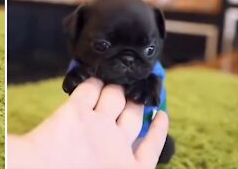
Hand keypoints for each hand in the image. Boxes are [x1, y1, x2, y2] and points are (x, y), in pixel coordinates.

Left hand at [8, 78, 168, 168]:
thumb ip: (117, 163)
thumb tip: (124, 155)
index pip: (152, 145)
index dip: (158, 129)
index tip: (161, 114)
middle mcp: (119, 144)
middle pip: (133, 113)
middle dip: (135, 100)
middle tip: (135, 87)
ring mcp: (99, 125)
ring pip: (114, 96)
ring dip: (114, 86)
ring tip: (113, 77)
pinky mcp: (76, 110)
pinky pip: (89, 88)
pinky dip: (92, 81)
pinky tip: (92, 77)